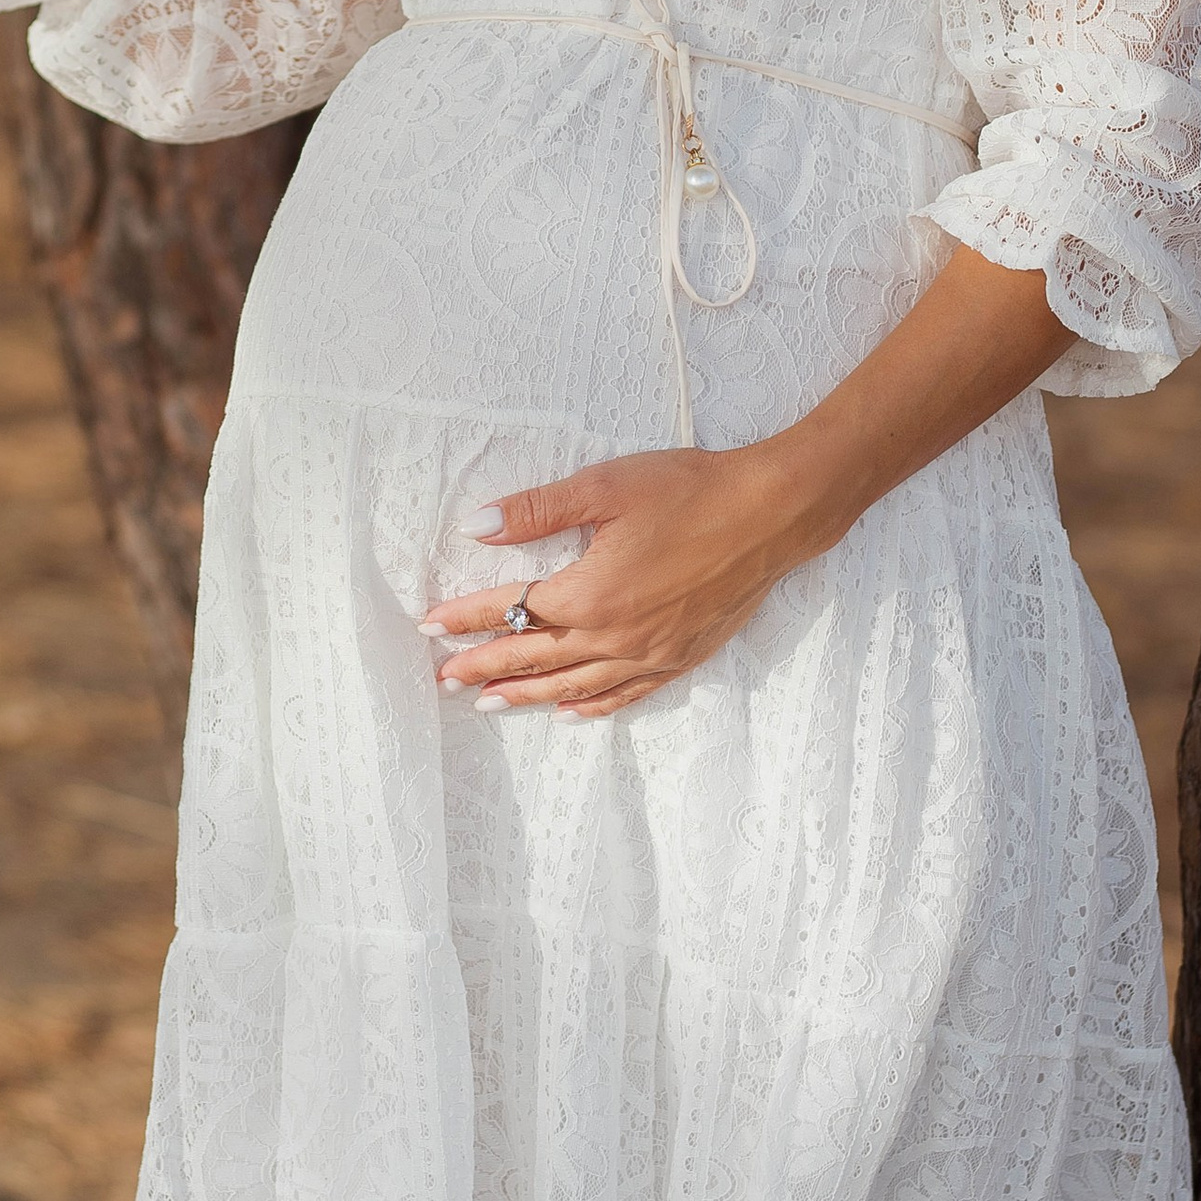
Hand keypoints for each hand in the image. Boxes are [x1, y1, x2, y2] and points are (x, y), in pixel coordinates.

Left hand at [420, 441, 830, 721]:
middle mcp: (614, 636)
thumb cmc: (689, 490)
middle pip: (535, 657)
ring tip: (487, 704)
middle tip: (441, 680)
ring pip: (574, 685)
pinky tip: (570, 714)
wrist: (771, 514)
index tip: (429, 625)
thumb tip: (476, 526)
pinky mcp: (680, 657)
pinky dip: (591, 706)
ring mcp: (649, 653)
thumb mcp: (605, 487)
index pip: (511, 610)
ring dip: (526, 695)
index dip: (466, 617)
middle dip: (484, 666)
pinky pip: (625, 694)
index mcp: (589, 594)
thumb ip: (536, 512)